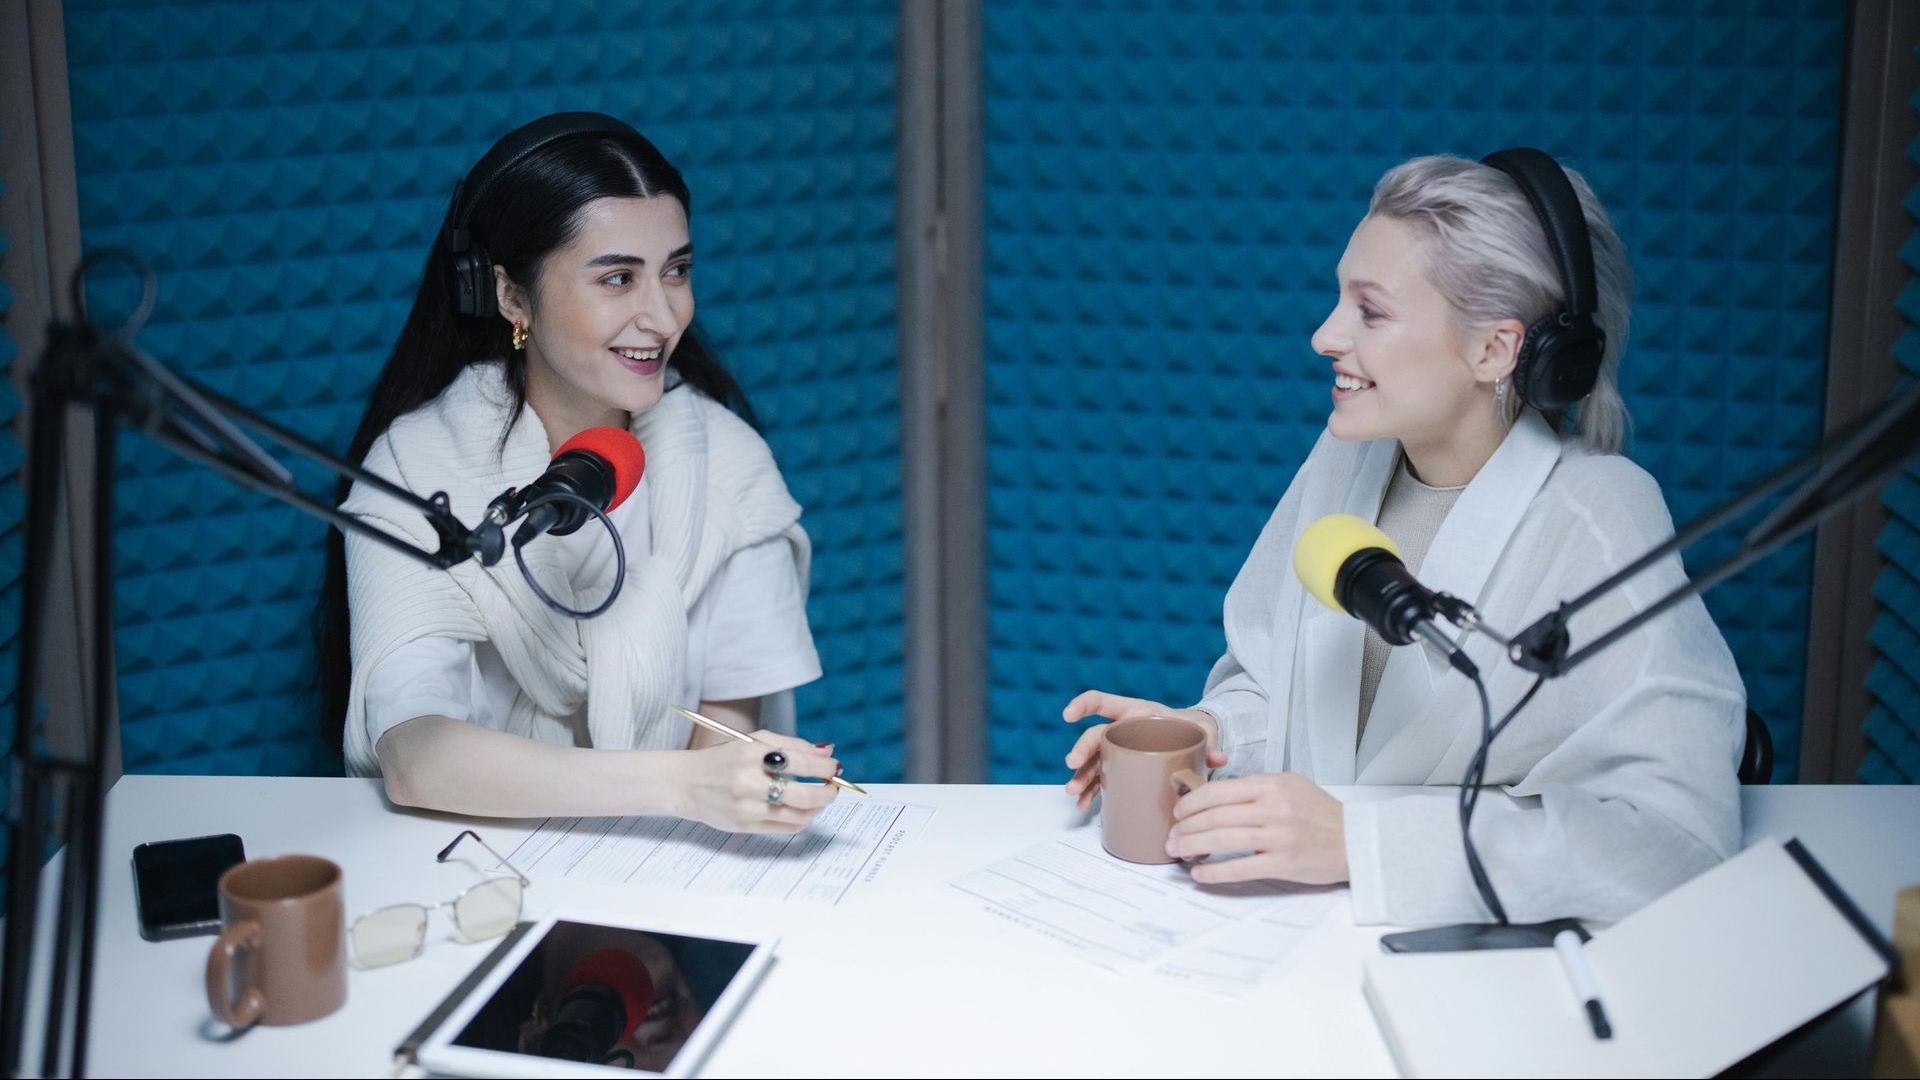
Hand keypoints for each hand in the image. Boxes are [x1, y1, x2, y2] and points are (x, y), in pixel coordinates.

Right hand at [673, 732, 837, 832]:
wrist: (686, 784)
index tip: (834, 768)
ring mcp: (747, 807)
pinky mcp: (746, 826)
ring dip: (817, 808)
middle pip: (804, 795)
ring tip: (819, 799)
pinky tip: (803, 810)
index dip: (825, 768)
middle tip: (833, 788)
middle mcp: (749, 782)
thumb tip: (827, 752)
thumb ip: (792, 745)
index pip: (801, 763)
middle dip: (827, 792)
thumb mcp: (754, 741)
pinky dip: (802, 820)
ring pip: (799, 815)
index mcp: (751, 754)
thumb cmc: (724, 759)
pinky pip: (786, 828)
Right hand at [1061, 689, 1226, 811]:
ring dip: (1081, 776)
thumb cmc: (1187, 728)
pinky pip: (1100, 778)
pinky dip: (1091, 791)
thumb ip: (1207, 744)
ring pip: (1093, 761)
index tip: (1068, 716)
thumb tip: (1219, 757)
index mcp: (1135, 711)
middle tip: (1072, 764)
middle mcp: (1121, 729)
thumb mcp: (1196, 732)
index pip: (1101, 701)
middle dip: (1082, 750)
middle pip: (1094, 736)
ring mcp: (1117, 749)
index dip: (1082, 705)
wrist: (1190, 737)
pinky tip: (1084, 803)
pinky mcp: (1119, 768)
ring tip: (1073, 792)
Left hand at [1165, 772, 1348, 885]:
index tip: (1178, 812)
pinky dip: (1214, 872)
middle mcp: (1274, 808)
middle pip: (1215, 817)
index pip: (1219, 791)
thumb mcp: (1291, 785)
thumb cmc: (1321, 814)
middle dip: (1185, 828)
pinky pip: (1240, 868)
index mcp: (1272, 785)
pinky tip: (1199, 874)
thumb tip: (1218, 796)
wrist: (1356, 841)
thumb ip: (1257, 788)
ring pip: (1222, 840)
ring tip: (1177, 852)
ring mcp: (1278, 836)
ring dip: (1192, 847)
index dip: (1192, 803)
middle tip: (1171, 836)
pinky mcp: (1283, 863)